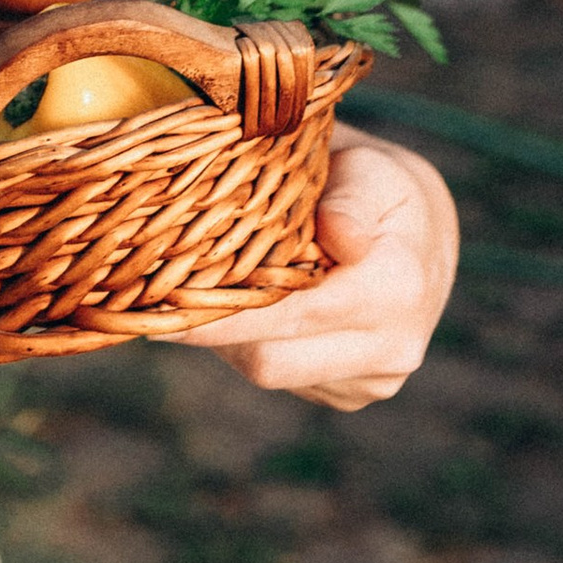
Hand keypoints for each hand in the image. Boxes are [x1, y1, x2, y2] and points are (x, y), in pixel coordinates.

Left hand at [186, 132, 458, 410]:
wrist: (420, 232)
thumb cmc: (378, 185)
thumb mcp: (369, 170)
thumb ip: (351, 199)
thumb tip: (339, 236)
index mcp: (398, 289)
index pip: (293, 312)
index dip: (223, 309)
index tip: (161, 301)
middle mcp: (391, 348)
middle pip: (270, 359)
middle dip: (208, 331)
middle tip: (143, 302)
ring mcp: (372, 380)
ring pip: (269, 372)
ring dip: (224, 339)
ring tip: (182, 296)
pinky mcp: (351, 392)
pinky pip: (284, 378)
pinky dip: (250, 346)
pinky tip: (234, 307)